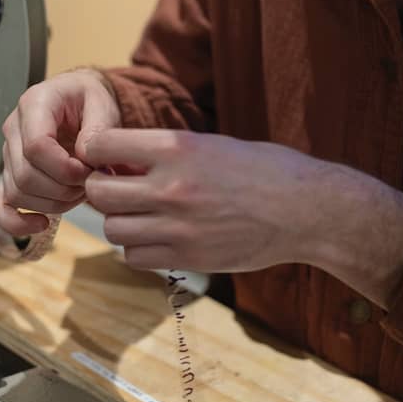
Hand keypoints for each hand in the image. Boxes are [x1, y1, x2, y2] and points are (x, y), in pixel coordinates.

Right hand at [0, 70, 121, 236]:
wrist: (80, 102)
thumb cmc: (89, 101)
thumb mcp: (103, 103)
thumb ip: (98, 128)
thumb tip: (83, 158)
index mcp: (34, 105)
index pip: (36, 147)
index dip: (64, 168)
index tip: (88, 171)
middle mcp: (13, 129)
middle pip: (25, 176)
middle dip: (63, 189)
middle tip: (89, 183)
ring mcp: (8, 155)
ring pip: (17, 194)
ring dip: (53, 203)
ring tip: (79, 191)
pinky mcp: (9, 176)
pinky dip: (16, 223)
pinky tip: (42, 223)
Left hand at [80, 129, 402, 307]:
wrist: (307, 210)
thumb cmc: (264, 170)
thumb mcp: (212, 144)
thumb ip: (165, 152)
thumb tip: (120, 161)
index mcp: (176, 147)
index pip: (100, 146)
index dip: (96, 152)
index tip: (106, 158)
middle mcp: (170, 187)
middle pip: (98, 192)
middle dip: (102, 190)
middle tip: (120, 189)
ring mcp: (177, 227)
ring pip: (113, 229)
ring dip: (120, 222)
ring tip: (141, 216)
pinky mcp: (187, 258)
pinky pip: (135, 258)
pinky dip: (137, 250)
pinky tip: (157, 239)